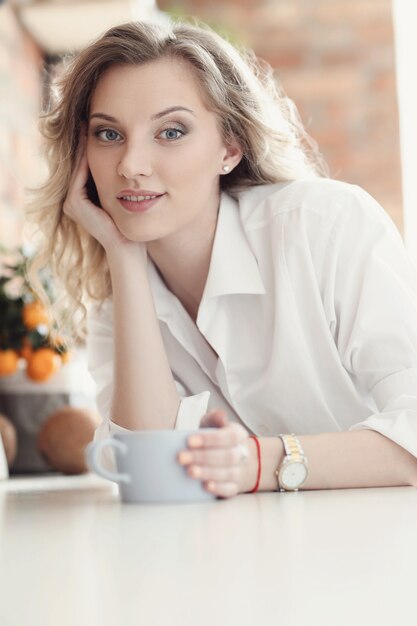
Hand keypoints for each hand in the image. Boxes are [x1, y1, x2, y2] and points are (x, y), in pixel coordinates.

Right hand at [63, 132, 140, 252]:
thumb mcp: (124, 198)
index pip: (85, 167)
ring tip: (89, 124)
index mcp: (83, 199)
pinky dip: (86, 158)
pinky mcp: (74, 204)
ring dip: (83, 146)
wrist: (128, 247)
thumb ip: (118, 182)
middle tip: (88, 118)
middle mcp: (73, 201)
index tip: (99, 127)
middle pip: (79, 165)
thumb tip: (129, 163)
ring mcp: (71, 203)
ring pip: (78, 167)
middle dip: (85, 143)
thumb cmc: (131, 225)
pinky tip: (93, 141)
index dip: (91, 146)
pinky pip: (80, 175)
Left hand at [177, 409, 252, 498]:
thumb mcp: (213, 425)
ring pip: (227, 473)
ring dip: (207, 472)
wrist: (234, 460)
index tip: (189, 441)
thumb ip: (214, 419)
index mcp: (238, 434)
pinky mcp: (234, 487)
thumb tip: (220, 415)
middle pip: (226, 456)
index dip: (209, 439)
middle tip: (181, 457)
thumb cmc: (216, 439)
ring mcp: (239, 471)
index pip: (228, 436)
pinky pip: (229, 490)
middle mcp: (241, 453)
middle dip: (202, 457)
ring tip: (189, 471)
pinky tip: (206, 486)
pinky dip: (218, 488)